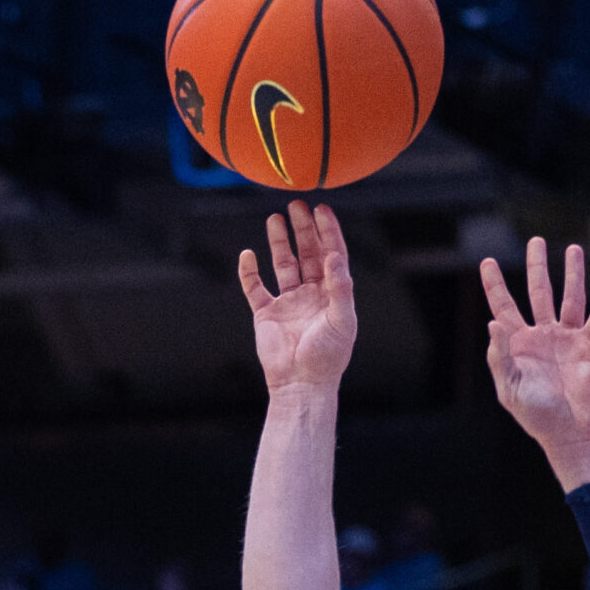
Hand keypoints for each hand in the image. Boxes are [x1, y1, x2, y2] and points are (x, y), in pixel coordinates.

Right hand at [238, 201, 355, 397]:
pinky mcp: (266, 313)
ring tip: (275, 218)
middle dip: (303, 229)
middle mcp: (311, 293)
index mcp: (332, 293)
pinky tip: (247, 255)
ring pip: (282, 264)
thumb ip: (340, 287)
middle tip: (296, 205)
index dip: (328, 231)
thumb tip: (334, 255)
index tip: (322, 209)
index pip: (332, 255)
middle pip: (307, 253)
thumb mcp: (342, 320)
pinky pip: (255, 287)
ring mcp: (288, 302)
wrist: (301, 384)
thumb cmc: (327, 356)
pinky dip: (249, 272)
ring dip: (279, 241)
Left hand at [480, 238, 589, 489]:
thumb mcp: (510, 389)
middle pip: (539, 293)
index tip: (487, 262)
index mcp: (519, 345)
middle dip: (537, 267)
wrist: (573, 433)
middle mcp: (544, 336)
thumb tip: (492, 323)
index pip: (503, 307)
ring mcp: (569, 338)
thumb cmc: (538, 416)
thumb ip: (500, 357)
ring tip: (573, 249)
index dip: (495, 285)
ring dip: (573, 274)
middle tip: (536, 241)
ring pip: (571, 298)